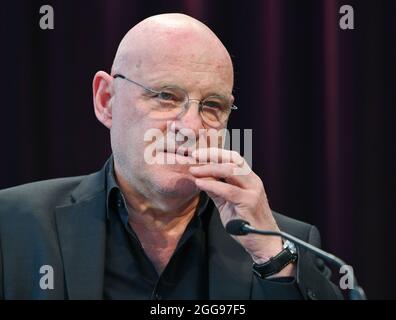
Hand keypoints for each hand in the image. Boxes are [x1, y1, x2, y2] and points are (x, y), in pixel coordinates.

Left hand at [189, 148, 294, 276]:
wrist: (264, 243)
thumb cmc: (247, 224)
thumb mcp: (228, 204)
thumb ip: (217, 191)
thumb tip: (201, 179)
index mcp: (249, 179)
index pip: (233, 158)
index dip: (215, 153)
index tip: (198, 154)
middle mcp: (253, 181)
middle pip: (232, 160)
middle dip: (211, 155)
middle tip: (194, 156)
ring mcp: (253, 191)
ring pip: (230, 171)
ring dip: (209, 169)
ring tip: (194, 170)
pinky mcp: (249, 202)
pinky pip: (228, 190)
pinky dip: (212, 185)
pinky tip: (200, 183)